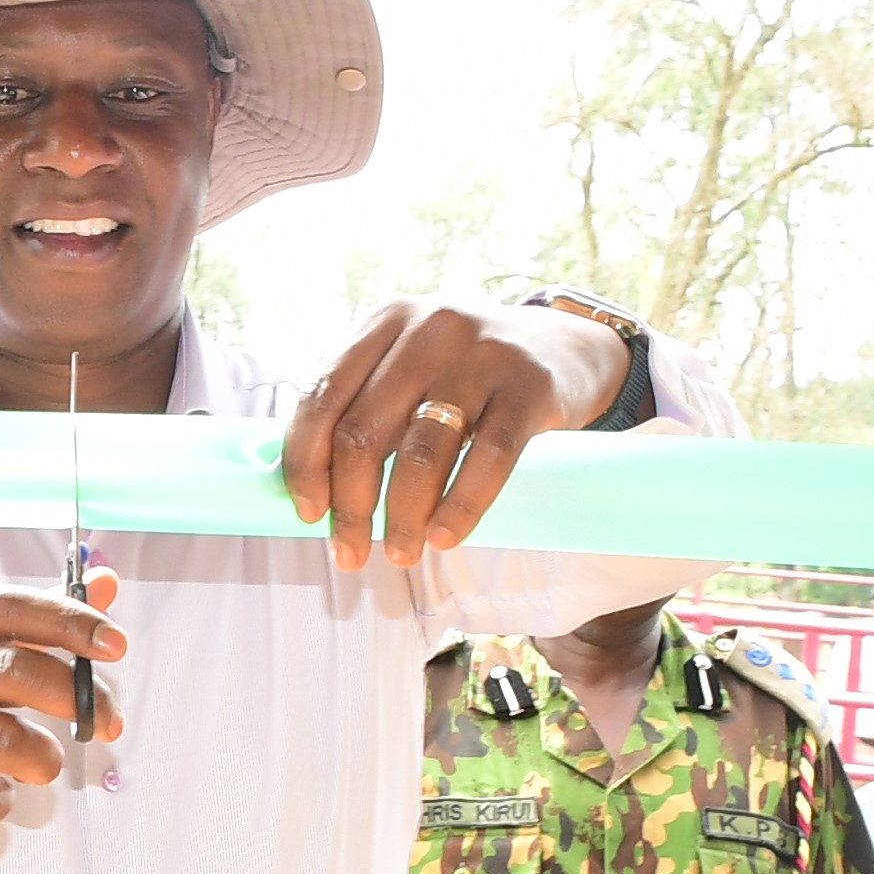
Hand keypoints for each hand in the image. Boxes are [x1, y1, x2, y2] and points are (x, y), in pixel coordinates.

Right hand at [0, 577, 122, 838]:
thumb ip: (25, 620)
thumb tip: (106, 584)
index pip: (12, 607)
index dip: (72, 621)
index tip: (117, 645)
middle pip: (18, 674)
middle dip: (79, 699)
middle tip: (109, 722)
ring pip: (6, 742)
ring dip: (43, 759)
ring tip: (39, 764)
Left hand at [277, 298, 629, 572]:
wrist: (568, 348)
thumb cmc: (468, 372)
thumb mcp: (411, 364)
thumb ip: (365, 405)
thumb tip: (313, 491)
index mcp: (386, 321)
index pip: (322, 395)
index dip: (305, 462)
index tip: (308, 513)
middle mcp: (429, 329)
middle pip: (364, 431)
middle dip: (350, 505)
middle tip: (350, 551)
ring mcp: (482, 355)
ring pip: (421, 453)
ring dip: (402, 518)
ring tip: (401, 553)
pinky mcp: (530, 386)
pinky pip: (487, 458)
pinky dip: (460, 507)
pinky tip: (444, 536)